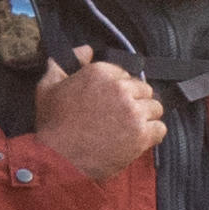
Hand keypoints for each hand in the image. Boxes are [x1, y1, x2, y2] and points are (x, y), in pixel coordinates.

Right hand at [26, 57, 166, 179]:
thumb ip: (64, 62)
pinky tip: (137, 139)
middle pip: (144, 90)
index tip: (111, 102)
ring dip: (145, 118)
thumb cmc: (52, 125)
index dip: (120, 89)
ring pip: (155, 108)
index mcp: (100, 72)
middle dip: (135, 102)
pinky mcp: (141, 134)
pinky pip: (160, 129)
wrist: (58, 159)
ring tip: (128, 129)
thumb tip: (85, 50)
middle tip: (120, 117)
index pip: (125, 74)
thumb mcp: (48, 86)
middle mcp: (120, 88)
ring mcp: (133, 111)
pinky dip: (152, 135)